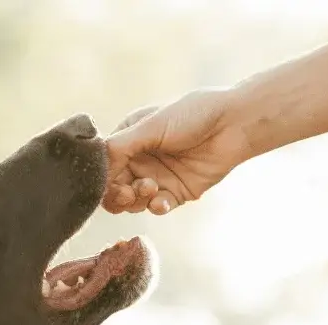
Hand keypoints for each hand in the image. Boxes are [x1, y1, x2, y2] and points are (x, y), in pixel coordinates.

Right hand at [102, 89, 252, 214]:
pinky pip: (156, 207)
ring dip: (136, 199)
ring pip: (131, 202)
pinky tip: (161, 201)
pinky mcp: (175, 193)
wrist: (235, 123)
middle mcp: (139, 161)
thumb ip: (118, 147)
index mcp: (128, 141)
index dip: (101, 178)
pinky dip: (155, 207)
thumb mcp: (149, 125)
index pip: (103, 166)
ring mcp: (156, 178)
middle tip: (127, 192)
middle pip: (113, 189)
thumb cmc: (192, 114)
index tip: (104, 183)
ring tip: (150, 188)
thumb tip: (92, 168)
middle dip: (116, 194)